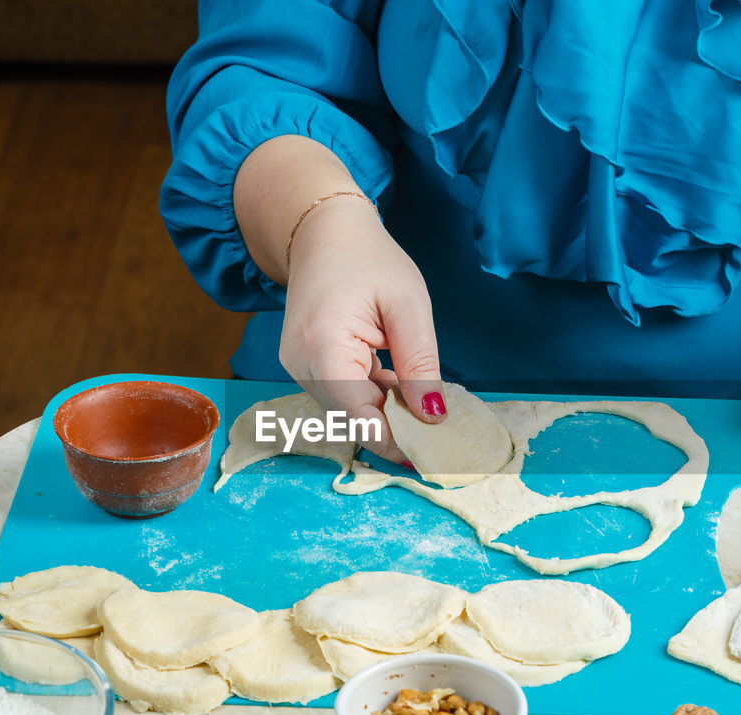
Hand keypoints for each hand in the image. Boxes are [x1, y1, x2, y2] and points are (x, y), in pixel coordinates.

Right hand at [279, 197, 445, 462]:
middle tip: (443, 438)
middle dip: (397, 431)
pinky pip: (342, 395)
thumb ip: (420, 364)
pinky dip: (373, 398)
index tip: (436, 456)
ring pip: (348, 411)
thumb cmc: (368, 259)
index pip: (360, 417)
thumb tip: (433, 417)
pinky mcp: (304, 366)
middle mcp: (300, 366)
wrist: (322, 232)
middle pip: (352, 419)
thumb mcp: (408, 305)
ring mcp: (297, 368)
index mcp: (322, 348)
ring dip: (386, 414)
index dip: (398, 441)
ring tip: (426, 408)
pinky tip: (401, 389)